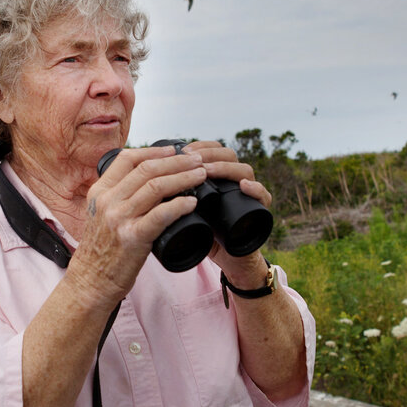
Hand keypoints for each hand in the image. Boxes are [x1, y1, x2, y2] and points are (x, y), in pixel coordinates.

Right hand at [68, 145, 207, 304]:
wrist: (91, 282)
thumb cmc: (101, 250)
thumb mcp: (101, 215)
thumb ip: (118, 197)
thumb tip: (147, 181)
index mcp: (100, 192)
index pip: (127, 159)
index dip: (154, 151)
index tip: (173, 150)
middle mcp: (108, 201)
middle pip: (147, 169)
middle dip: (176, 161)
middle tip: (197, 160)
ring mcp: (119, 219)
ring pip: (156, 187)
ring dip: (183, 177)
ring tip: (201, 175)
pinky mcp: (132, 238)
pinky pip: (161, 215)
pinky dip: (180, 205)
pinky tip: (192, 202)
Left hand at [180, 141, 273, 285]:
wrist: (226, 259)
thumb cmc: (203, 233)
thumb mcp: (185, 211)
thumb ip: (172, 196)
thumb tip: (143, 182)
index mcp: (217, 177)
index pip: (213, 150)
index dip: (199, 146)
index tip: (180, 150)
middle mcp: (234, 180)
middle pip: (228, 155)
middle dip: (208, 153)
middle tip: (190, 158)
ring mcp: (248, 194)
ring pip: (244, 170)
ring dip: (225, 168)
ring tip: (207, 170)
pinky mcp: (260, 210)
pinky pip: (263, 195)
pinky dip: (256, 189)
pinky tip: (244, 186)